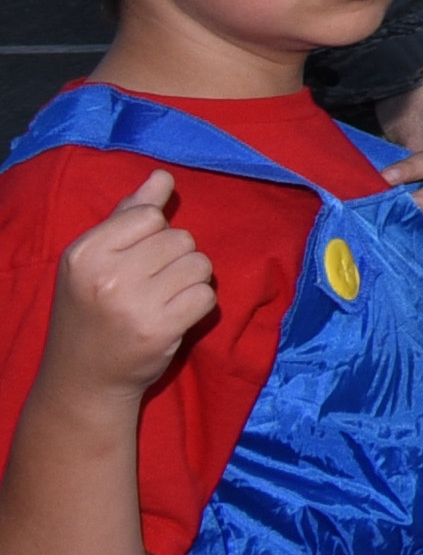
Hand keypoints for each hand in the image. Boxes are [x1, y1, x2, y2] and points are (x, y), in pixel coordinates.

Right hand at [49, 175, 214, 397]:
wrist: (84, 378)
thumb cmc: (92, 310)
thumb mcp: (95, 260)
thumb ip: (127, 215)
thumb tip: (162, 176)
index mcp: (84, 252)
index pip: (150, 215)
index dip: (154, 234)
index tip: (137, 261)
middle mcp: (106, 275)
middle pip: (181, 238)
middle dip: (176, 259)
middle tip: (151, 286)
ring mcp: (133, 304)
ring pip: (199, 264)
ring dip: (191, 281)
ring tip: (163, 300)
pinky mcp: (160, 329)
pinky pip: (207, 296)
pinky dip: (199, 305)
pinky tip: (175, 316)